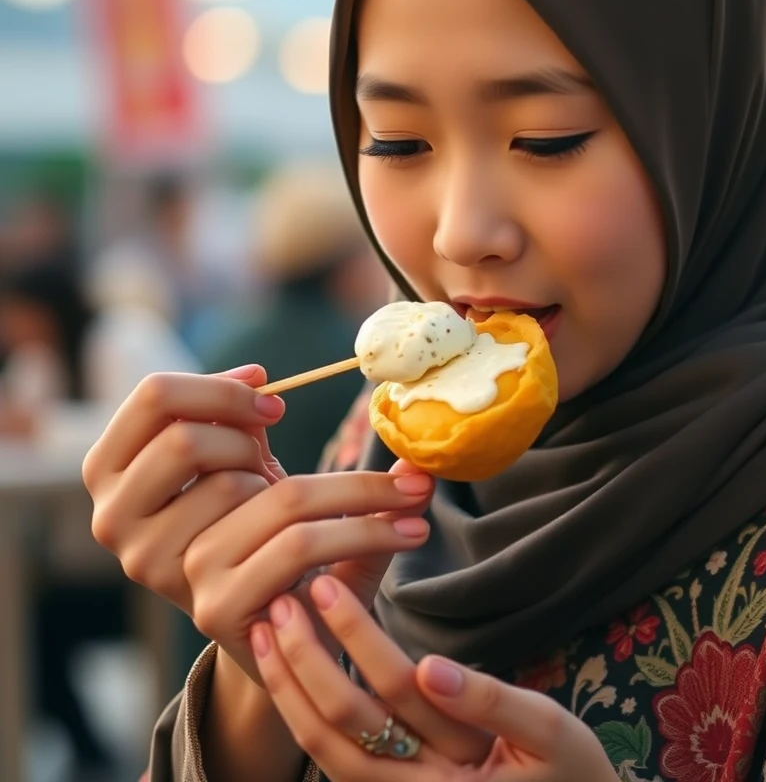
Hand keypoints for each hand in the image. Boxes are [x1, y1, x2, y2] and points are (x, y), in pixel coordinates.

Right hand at [83, 366, 434, 679]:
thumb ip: (255, 427)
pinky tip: (406, 527)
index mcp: (115, 473)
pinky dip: (366, 525)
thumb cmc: (266, 530)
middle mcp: (119, 523)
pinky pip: (300, 542)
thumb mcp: (251, 468)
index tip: (273, 403)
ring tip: (371, 501)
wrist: (285, 625)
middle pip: (196, 441)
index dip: (220, 387)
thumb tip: (278, 384)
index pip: (153, 397)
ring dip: (342, 488)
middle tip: (301, 453)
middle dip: (258, 435)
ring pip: (265, 492)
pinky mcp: (214, 607)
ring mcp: (163, 569)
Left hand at [251, 574, 616, 779]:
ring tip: (266, 632)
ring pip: (326, 749)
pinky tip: (288, 672)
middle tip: (284, 597)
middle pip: (344, 724)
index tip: (328, 583)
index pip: (393, 692)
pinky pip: (334, 759)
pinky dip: (304, 712)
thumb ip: (492, 702)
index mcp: (455, 772)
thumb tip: (430, 665)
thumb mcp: (551, 732)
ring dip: (290, 689)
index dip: (356, 634)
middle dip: (306, 658)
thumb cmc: (572, 773)